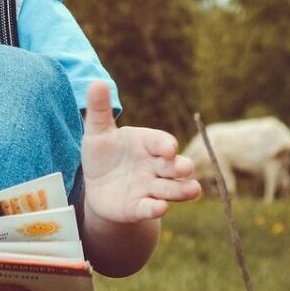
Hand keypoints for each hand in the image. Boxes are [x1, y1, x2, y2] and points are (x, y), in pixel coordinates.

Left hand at [80, 81, 201, 222]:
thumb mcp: (97, 132)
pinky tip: (160, 208)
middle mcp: (155, 166)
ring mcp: (150, 188)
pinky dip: (156, 209)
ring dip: (181, 190)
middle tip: (186, 168)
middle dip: (181, 167)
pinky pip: (150, 208)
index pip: (162, 142)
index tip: (168, 148)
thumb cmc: (103, 154)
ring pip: (171, 189)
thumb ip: (99, 110)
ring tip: (192, 190)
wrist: (98, 187)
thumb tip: (97, 82)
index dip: (165, 145)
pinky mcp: (140, 207)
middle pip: (174, 167)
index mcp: (148, 144)